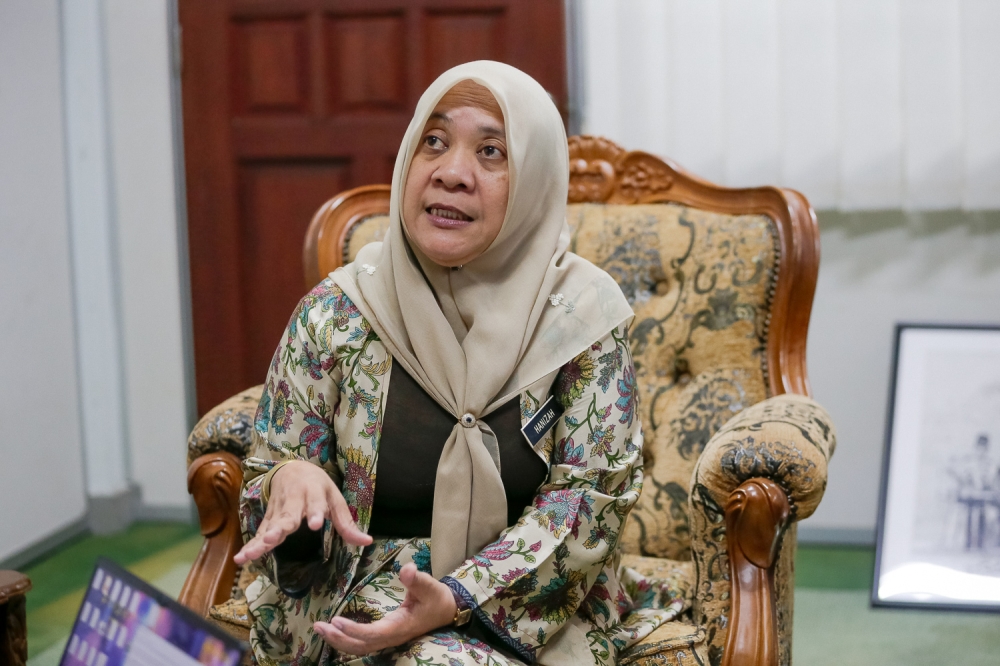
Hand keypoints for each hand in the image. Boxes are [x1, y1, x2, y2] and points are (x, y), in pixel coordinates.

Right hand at [235, 460, 371, 564]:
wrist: (292, 469)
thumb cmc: (318, 486)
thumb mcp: (335, 499)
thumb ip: (347, 523)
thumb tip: (367, 542)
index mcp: (314, 494)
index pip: (316, 504)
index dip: (316, 513)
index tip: (316, 524)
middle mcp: (294, 501)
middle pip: (288, 515)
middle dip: (282, 526)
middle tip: (277, 537)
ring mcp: (278, 510)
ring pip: (270, 525)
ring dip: (262, 539)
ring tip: (255, 552)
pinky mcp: (268, 519)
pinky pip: (259, 533)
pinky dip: (250, 545)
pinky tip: (242, 558)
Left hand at [313, 563, 457, 654]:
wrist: (446, 611)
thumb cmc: (437, 599)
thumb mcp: (430, 586)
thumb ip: (417, 579)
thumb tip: (406, 569)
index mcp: (400, 626)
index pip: (373, 634)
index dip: (354, 630)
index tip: (337, 621)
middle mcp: (392, 636)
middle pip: (361, 646)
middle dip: (339, 639)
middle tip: (319, 626)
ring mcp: (388, 638)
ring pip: (360, 647)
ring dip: (339, 640)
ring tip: (320, 628)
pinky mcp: (385, 634)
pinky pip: (363, 642)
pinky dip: (346, 639)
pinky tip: (334, 630)